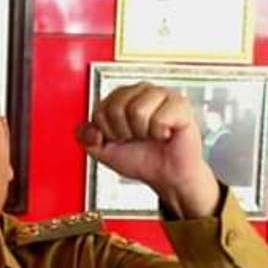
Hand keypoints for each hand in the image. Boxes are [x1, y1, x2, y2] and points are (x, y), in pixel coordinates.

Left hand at [77, 82, 220, 217]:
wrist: (166, 177)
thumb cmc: (142, 160)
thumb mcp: (105, 151)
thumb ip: (87, 138)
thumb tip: (90, 129)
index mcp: (122, 97)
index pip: (101, 108)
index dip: (108, 131)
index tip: (120, 138)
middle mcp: (142, 91)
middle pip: (116, 107)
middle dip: (123, 132)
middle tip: (137, 138)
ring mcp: (162, 95)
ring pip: (137, 110)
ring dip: (143, 133)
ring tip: (151, 135)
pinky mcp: (180, 104)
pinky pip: (159, 118)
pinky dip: (160, 133)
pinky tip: (165, 134)